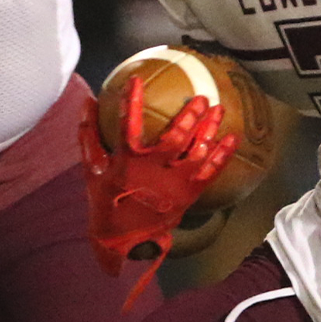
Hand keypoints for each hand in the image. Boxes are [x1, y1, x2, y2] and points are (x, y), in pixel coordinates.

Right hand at [79, 76, 238, 308]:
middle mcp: (153, 172)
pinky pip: (211, 172)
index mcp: (127, 164)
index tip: (136, 80)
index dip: (131, 101)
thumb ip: (88, 134)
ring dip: (209, 129)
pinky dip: (223, 154)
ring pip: (197, 152)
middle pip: (176, 137)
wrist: (123, 241)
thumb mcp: (91, 169)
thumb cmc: (105, 201)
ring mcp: (174, 185)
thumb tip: (87, 100)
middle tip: (200, 97)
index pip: (128, 125)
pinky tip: (232, 138)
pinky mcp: (188, 195)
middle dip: (189, 114)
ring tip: (219, 109)